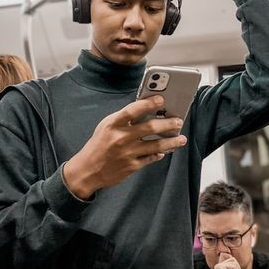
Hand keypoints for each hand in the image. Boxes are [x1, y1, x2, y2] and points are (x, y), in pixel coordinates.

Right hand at [63, 96, 186, 197]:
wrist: (88, 170)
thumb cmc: (99, 144)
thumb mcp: (106, 126)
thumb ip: (124, 118)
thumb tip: (146, 110)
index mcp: (113, 124)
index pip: (133, 110)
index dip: (148, 103)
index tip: (161, 99)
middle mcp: (121, 138)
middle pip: (149, 128)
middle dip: (167, 123)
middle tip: (178, 121)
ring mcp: (127, 153)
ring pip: (156, 145)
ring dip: (171, 141)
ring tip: (181, 138)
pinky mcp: (132, 166)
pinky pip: (151, 158)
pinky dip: (159, 154)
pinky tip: (165, 151)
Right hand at [214, 253, 240, 268]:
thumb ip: (231, 266)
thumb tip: (228, 255)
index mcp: (220, 268)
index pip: (230, 258)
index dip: (235, 267)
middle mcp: (218, 266)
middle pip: (233, 259)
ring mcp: (218, 266)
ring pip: (233, 261)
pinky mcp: (220, 268)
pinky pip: (233, 266)